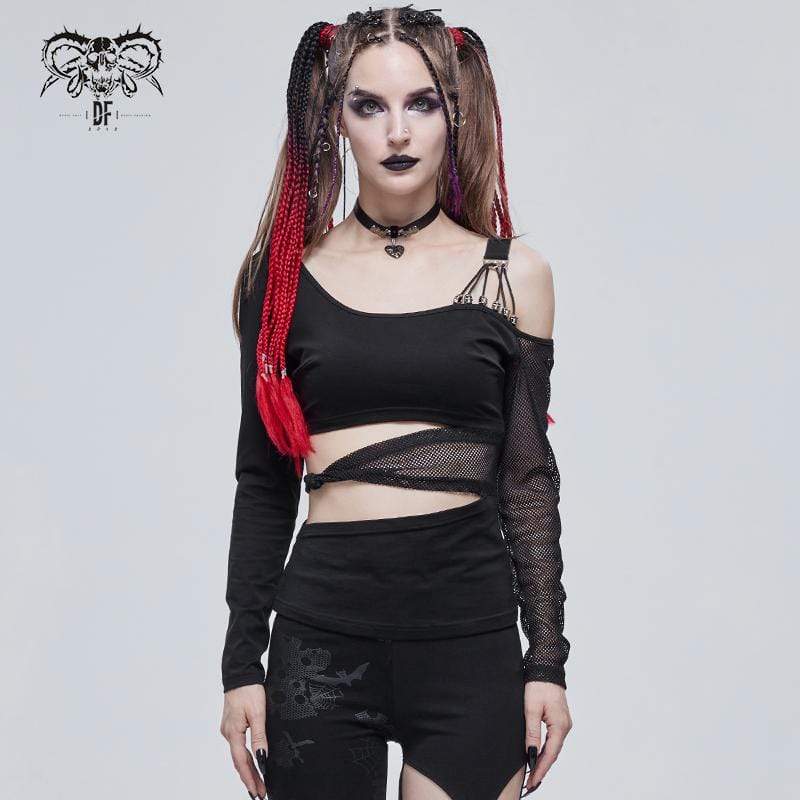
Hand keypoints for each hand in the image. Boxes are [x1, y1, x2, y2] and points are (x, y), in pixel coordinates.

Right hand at [220, 683, 268, 798]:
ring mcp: (228, 729)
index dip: (250, 778)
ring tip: (257, 783)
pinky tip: (251, 762)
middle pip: (239, 761)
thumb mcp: (258, 712)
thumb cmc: (249, 690)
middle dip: (250, 778)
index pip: (242, 762)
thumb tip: (262, 758)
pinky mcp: (232, 724)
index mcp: (233, 732)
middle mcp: (228, 733)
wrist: (240, 673)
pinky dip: (245, 757)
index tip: (257, 792)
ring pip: (238, 754)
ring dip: (248, 769)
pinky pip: (238, 746)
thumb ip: (259, 736)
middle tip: (259, 793)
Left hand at [521, 681, 571, 794]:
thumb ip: (532, 732)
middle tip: (530, 783)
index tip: (532, 782)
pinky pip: (553, 739)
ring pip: (553, 747)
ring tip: (533, 774)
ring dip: (544, 760)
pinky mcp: (559, 720)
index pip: (550, 754)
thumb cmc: (539, 685)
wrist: (546, 668)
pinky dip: (546, 750)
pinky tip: (538, 755)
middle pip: (553, 753)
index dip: (540, 769)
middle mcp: (565, 727)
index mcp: (560, 726)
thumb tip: (530, 752)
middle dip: (542, 768)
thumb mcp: (531, 708)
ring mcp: (563, 723)